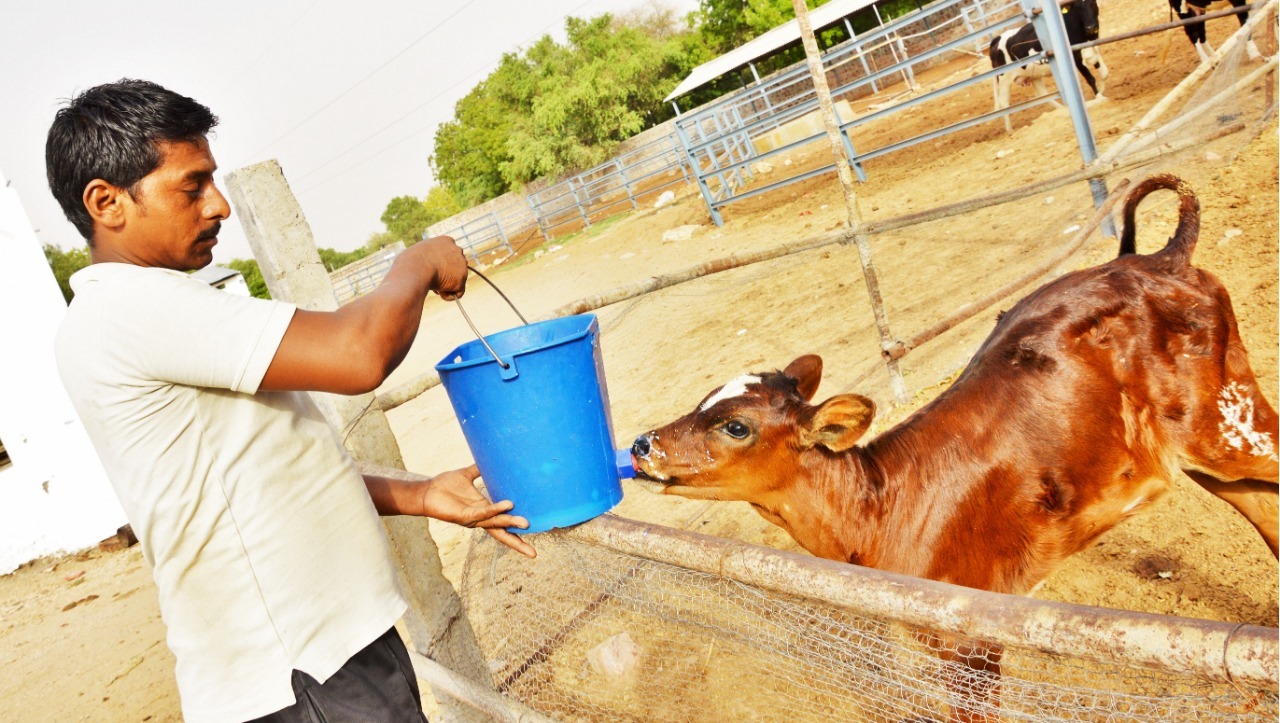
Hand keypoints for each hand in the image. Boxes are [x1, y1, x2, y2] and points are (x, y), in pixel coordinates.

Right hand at [408, 235, 467, 300]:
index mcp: (446, 241)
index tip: (432, 270)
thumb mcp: (416, 254)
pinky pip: (458, 292)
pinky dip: (448, 296)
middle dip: (445, 275)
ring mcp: (462, 264)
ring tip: (432, 285)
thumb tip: (424, 268)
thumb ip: (426, 258)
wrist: (414, 269)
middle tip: (431, 279)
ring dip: (445, 285)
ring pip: (456, 280)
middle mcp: (457, 250)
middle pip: (455, 267)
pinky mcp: (462, 279)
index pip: (449, 255)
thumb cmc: (409, 262)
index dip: (441, 265)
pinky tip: (438, 292)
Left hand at [418, 465, 535, 557]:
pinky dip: (495, 510)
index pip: (503, 525)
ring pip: (495, 523)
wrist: (427, 491)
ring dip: (510, 523)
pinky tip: (507, 505)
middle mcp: (480, 518)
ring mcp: (473, 519)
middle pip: (502, 534)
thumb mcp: (467, 475)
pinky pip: (483, 513)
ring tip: (525, 522)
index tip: (533, 542)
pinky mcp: (464, 516)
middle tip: (533, 552)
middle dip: (517, 543)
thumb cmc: (445, 485)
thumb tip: (491, 456)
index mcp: (484, 510)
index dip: (516, 534)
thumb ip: (479, 469)